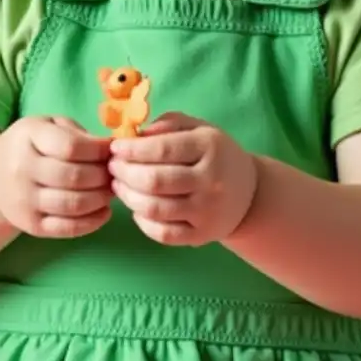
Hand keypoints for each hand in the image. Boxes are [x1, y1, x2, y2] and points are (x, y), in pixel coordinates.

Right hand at [0, 115, 112, 238]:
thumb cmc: (32, 144)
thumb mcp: (49, 124)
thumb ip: (77, 132)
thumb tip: (111, 148)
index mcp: (28, 136)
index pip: (70, 146)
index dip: (98, 149)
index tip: (113, 150)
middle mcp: (22, 169)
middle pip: (73, 177)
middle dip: (103, 175)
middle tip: (116, 172)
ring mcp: (24, 200)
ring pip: (72, 205)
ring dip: (100, 199)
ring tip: (112, 190)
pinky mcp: (30, 225)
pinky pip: (66, 228)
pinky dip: (92, 223)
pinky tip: (105, 212)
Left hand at [108, 113, 257, 246]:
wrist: (248, 193)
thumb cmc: (215, 154)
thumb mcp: (198, 128)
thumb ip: (167, 124)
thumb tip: (134, 134)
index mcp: (209, 146)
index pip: (162, 148)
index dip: (132, 149)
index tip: (114, 147)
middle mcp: (211, 180)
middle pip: (155, 180)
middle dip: (124, 173)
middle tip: (112, 167)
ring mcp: (207, 211)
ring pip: (155, 208)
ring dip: (127, 196)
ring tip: (118, 185)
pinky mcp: (202, 236)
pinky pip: (163, 234)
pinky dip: (142, 222)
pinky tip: (136, 208)